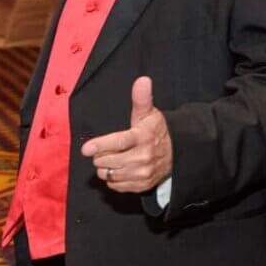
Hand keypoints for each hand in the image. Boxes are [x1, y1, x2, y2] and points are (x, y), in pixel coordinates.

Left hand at [80, 76, 171, 192]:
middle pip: (105, 161)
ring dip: (106, 167)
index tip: (86, 149)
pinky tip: (122, 169)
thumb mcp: (149, 114)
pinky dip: (114, 178)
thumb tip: (142, 80)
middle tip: (111, 148)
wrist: (178, 153)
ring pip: (107, 174)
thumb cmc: (157, 131)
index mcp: (142, 138)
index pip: (118, 142)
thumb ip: (141, 98)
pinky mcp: (140, 186)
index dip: (100, 145)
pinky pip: (114, 185)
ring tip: (116, 158)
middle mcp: (142, 157)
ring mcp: (141, 173)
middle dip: (102, 154)